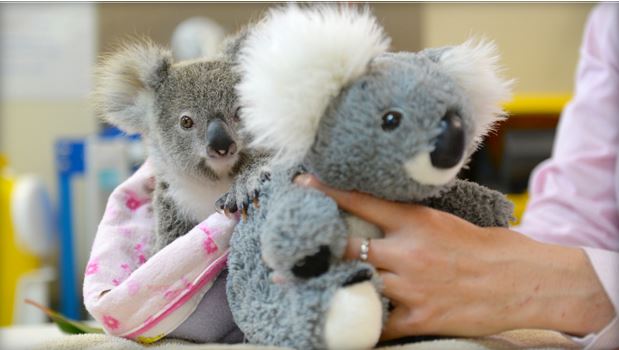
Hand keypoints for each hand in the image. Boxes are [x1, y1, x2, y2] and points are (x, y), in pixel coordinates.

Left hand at [295, 174, 614, 339]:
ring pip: (356, 282)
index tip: (302, 182)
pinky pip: (378, 323)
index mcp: (416, 221)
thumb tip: (373, 211)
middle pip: (348, 244)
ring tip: (296, 284)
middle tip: (284, 248)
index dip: (328, 191)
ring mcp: (412, 287)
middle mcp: (408, 251)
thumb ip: (407, 218)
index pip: (362, 200)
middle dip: (316, 245)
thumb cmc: (483, 247)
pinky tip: (336, 320)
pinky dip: (358, 321)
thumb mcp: (443, 221)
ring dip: (329, 283)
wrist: (521, 280)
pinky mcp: (420, 318)